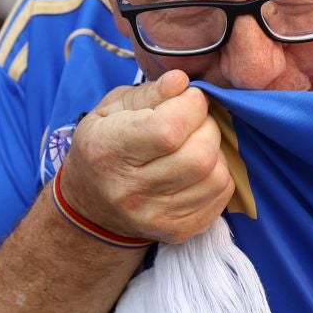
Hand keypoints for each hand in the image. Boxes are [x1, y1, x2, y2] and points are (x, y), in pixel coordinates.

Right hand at [58, 70, 233, 244]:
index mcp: (108, 150)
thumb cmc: (104, 145)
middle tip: (193, 121)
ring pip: (216, 176)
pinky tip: (198, 167)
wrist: (91, 205)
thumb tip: (181, 81)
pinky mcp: (177, 231)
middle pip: (199, 155)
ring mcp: (155, 216)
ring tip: (195, 143)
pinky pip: (221, 196)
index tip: (187, 98)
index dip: (190, 105)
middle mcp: (130, 189)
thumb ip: (149, 93)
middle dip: (207, 126)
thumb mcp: (112, 109)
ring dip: (215, 151)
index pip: (169, 128)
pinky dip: (218, 174)